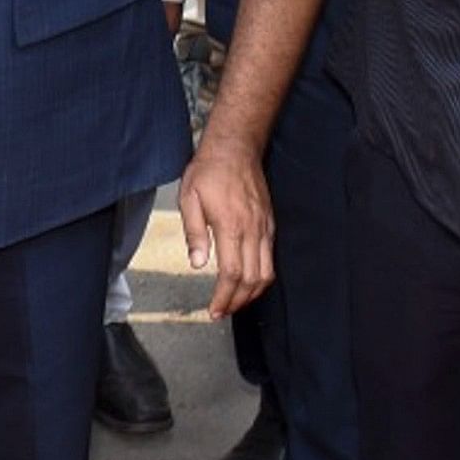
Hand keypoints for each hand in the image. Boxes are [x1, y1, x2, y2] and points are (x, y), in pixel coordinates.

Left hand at [180, 138, 275, 318]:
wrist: (235, 147)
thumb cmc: (209, 171)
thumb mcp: (189, 199)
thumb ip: (194, 234)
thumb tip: (196, 264)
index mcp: (231, 226)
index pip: (231, 273)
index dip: (224, 297)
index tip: (214, 310)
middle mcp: (253, 230)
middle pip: (252, 279)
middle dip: (237, 301)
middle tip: (222, 312)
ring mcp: (264, 227)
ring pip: (267, 272)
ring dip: (252, 293)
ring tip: (235, 302)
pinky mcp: (270, 223)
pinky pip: (271, 257)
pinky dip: (261, 276)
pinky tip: (248, 281)